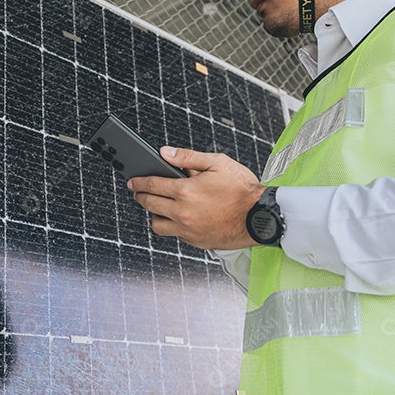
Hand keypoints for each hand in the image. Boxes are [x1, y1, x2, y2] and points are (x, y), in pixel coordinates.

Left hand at [127, 147, 265, 249]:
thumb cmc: (243, 189)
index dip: (138, 182)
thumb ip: (188, 157)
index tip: (133, 181)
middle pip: (149, 205)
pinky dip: (173, 225)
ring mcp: (188, 230)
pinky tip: (181, 216)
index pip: (151, 185)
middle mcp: (183, 213)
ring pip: (158, 225)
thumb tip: (165, 152)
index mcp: (186, 191)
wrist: (261, 216)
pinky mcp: (196, 242)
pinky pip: (175, 234)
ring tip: (161, 206)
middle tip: (139, 192)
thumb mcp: (217, 163)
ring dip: (155, 214)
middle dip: (140, 196)